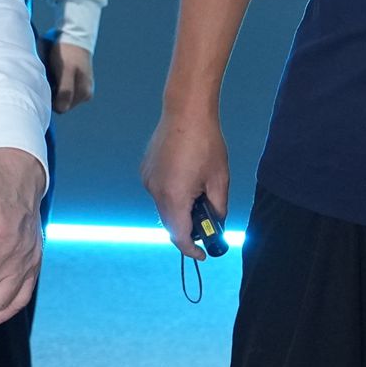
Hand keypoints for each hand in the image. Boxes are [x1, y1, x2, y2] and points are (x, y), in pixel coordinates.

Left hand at [40, 37, 95, 113]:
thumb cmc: (67, 53)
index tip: (47, 85)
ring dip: (54, 88)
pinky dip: (57, 83)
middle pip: (62, 103)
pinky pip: (63, 88)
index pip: (61, 108)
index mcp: (84, 94)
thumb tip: (62, 109)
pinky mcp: (78, 83)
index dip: (51, 99)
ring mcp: (82, 88)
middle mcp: (85, 94)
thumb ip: (65, 91)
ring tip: (53, 73)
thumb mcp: (66, 71)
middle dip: (53, 93)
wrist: (74, 35)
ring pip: (61, 96)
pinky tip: (56, 72)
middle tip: (50, 77)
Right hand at [141, 107, 231, 259]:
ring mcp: (148, 180)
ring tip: (197, 196)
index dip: (191, 249)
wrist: (185, 112)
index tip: (203, 254)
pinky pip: (158, 192)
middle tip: (206, 224)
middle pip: (169, 224)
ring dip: (179, 211)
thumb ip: (218, 208)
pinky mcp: (145, 170)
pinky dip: (171, 196)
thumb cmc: (206, 144)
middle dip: (186, 229)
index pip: (179, 236)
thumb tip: (216, 223)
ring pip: (163, 208)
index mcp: (174, 196)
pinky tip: (185, 180)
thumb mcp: (220, 179)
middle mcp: (156, 192)